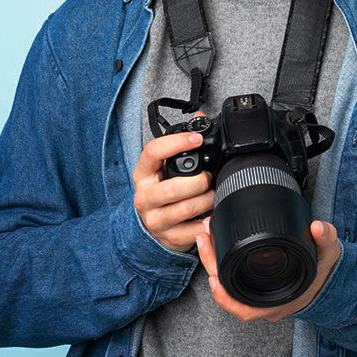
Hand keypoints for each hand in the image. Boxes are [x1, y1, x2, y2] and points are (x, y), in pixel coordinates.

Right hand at [131, 122, 212, 252]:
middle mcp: (145, 197)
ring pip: (186, 209)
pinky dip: (208, 223)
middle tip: (209, 177)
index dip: (176, 143)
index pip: (153, 152)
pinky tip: (212, 216)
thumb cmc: (161, 191)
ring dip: (207, 200)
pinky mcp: (168, 237)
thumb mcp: (164, 167)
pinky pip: (193, 231)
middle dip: (199, 181)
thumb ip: (180, 143)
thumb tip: (200, 118)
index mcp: (143, 174)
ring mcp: (155, 219)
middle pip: (174, 188)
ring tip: (213, 195)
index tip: (197, 139)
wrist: (152, 225)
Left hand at [195, 218, 342, 321]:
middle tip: (204, 238)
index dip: (225, 299)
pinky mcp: (256, 284)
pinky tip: (214, 247)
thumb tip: (318, 227)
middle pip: (228, 292)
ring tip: (206, 237)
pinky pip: (232, 279)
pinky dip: (221, 265)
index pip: (244, 309)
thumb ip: (326, 239)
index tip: (213, 279)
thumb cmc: (326, 271)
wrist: (330, 277)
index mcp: (279, 301)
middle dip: (212, 266)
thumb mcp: (329, 254)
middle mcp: (265, 302)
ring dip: (213, 263)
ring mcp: (259, 294)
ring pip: (227, 285)